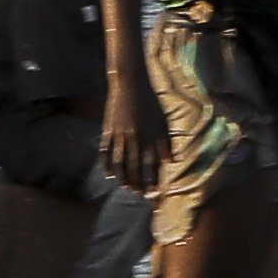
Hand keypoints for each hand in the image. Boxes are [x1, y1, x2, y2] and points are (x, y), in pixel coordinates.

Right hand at [101, 79, 159, 193]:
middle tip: (139, 194)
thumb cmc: (150, 102)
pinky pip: (106, 152)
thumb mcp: (161, 120)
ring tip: (126, 187)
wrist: (130, 84)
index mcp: (150, 135)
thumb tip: (172, 161)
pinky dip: (107, 164)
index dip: (154, 178)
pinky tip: (109, 174)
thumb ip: (165, 142)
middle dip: (138, 182)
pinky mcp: (108, 130)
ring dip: (123, 177)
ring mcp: (120, 134)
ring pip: (120, 162)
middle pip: (135, 166)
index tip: (155, 191)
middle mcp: (135, 137)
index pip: (153, 163)